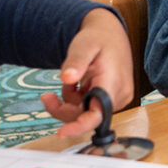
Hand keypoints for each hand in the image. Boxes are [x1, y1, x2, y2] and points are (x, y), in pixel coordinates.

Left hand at [41, 8, 133, 138]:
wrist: (110, 34)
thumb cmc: (98, 38)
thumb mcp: (83, 46)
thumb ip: (75, 62)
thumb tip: (66, 77)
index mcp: (113, 81)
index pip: (98, 113)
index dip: (80, 126)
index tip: (61, 133)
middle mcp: (119, 94)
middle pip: (87, 116)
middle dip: (65, 108)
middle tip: (48, 96)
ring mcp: (118, 98)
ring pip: (87, 114)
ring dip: (72, 103)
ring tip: (69, 82)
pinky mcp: (114, 99)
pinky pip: (91, 109)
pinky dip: (78, 101)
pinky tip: (77, 85)